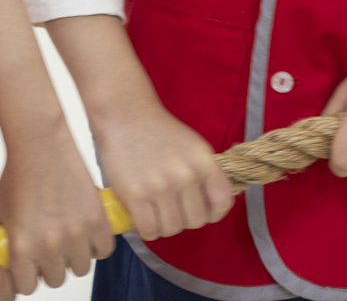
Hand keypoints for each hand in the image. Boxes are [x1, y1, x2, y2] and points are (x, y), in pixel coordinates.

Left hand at [0, 136, 114, 292]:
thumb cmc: (17, 174)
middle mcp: (49, 245)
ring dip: (74, 257)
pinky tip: (86, 233)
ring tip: (69, 240)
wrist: (40, 146)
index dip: (28, 278)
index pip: (28, 287)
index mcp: (22, 246)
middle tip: (51, 251)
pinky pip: (104, 250)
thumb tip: (7, 257)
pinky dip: (97, 245)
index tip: (30, 269)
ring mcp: (76, 233)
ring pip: (81, 268)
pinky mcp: (97, 220)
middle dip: (52, 268)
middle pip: (57, 280)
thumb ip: (5, 241)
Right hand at [93, 106, 231, 240]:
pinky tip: (142, 216)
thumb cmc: (159, 133)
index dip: (212, 213)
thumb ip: (205, 174)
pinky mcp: (136, 196)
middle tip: (171, 208)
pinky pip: (149, 230)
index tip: (201, 210)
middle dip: (184, 218)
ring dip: (163, 225)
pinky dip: (146, 229)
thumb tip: (213, 208)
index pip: (221, 203)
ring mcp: (161, 186)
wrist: (125, 116)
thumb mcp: (193, 146)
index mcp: (203, 161)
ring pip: (172, 229)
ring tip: (154, 211)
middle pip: (195, 221)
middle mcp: (186, 175)